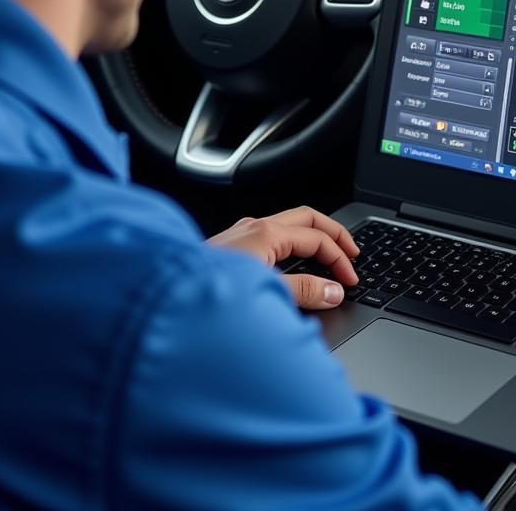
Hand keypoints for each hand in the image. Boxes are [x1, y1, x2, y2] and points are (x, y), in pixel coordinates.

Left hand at [210, 206, 358, 310]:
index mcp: (266, 233)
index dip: (340, 258)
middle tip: (352, 253)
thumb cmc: (203, 293)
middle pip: (306, 218)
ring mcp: (239, 234)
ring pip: (288, 225)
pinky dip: (291, 246)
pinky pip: (270, 236)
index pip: (317, 237)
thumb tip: (332, 291)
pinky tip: (291, 264)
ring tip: (326, 257)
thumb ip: (303, 292)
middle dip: (333, 234)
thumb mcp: (264, 292)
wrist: (162, 298)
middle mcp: (253, 227)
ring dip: (311, 238)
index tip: (350, 281)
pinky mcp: (228, 248)